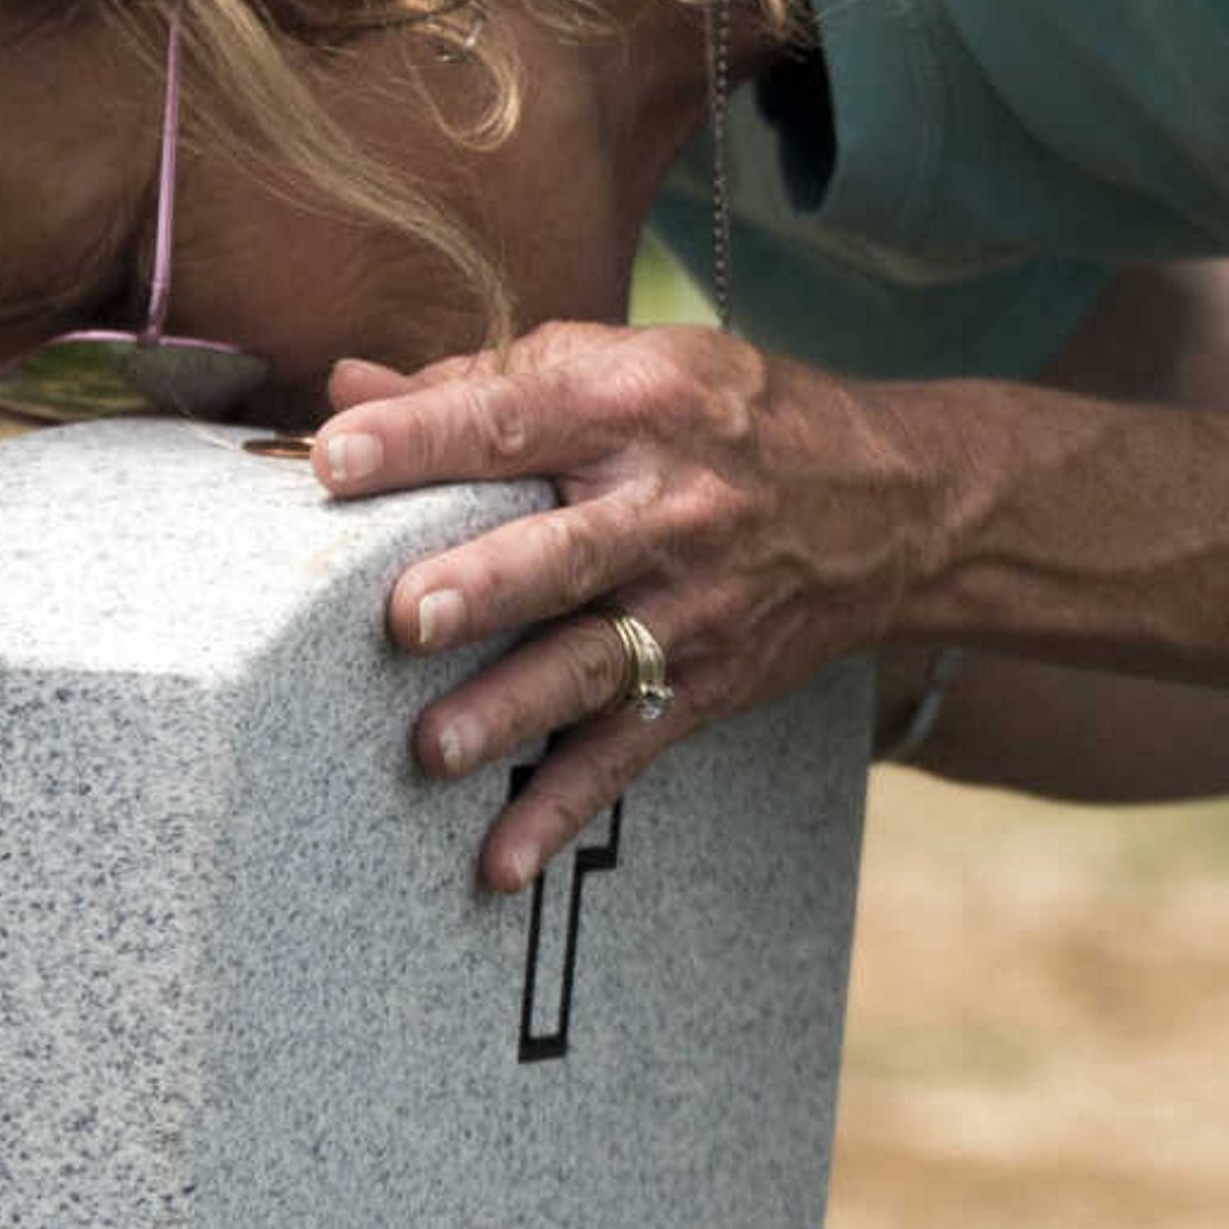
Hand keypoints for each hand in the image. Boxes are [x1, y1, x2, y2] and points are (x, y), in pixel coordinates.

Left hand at [311, 322, 938, 893]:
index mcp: (634, 405)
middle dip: (486, 585)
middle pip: (566, 551)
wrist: (893, 504)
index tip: (335, 455)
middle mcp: (667, 507)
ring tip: (433, 749)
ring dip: (511, 709)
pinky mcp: (705, 684)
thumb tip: (345, 387)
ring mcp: (690, 605)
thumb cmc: (728, 418)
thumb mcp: (629, 366)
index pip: (517, 417)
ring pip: (591, 663)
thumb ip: (482, 381)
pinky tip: (499, 862)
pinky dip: (562, 811)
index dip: (425, 437)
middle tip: (406, 616)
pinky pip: (625, 752)